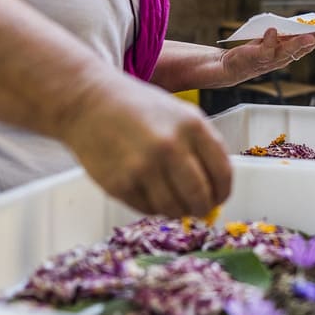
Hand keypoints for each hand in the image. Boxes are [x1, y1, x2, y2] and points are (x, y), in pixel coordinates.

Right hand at [59, 73, 232, 218]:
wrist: (90, 103)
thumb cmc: (139, 108)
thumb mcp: (181, 114)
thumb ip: (201, 145)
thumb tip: (217, 185)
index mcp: (192, 126)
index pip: (222, 171)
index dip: (224, 191)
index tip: (221, 197)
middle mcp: (170, 147)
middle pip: (199, 196)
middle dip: (204, 207)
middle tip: (201, 209)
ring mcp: (143, 168)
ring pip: (174, 208)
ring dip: (179, 211)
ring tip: (177, 204)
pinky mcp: (119, 185)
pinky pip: (147, 209)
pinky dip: (154, 208)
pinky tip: (152, 195)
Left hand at [218, 27, 314, 86]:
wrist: (231, 66)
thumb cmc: (253, 53)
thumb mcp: (272, 41)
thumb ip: (284, 35)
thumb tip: (298, 23)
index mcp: (288, 53)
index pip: (308, 45)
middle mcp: (282, 58)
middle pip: (302, 49)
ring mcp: (271, 59)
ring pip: (287, 51)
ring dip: (298, 43)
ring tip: (308, 35)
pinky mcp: (257, 58)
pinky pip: (266, 49)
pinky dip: (269, 40)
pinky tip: (272, 30)